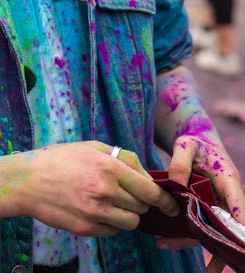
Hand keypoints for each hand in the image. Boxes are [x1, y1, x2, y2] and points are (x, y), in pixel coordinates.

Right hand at [14, 141, 178, 237]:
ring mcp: (95, 212)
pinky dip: (110, 223)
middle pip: (141, 207)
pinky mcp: (86, 228)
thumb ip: (123, 158)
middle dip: (139, 201)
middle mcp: (105, 191)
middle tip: (126, 193)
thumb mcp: (92, 147)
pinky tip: (96, 210)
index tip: (170, 204)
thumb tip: (146, 176)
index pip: (149, 189)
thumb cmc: (60, 159)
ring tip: (111, 202)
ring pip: (130, 222)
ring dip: (127, 214)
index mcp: (109, 167)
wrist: (28, 181)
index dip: (163, 199)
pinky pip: (112, 231)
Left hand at [156, 130, 244, 259]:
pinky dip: (182, 235)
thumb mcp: (186, 145)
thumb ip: (180, 163)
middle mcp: (226, 198)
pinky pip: (196, 227)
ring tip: (165, 243)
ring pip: (208, 231)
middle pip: (225, 228)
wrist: (195, 142)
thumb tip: (175, 185)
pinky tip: (163, 239)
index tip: (238, 245)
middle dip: (219, 248)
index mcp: (228, 181)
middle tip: (210, 270)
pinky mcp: (203, 211)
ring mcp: (215, 206)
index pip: (239, 207)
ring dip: (191, 241)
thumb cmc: (195, 142)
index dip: (240, 226)